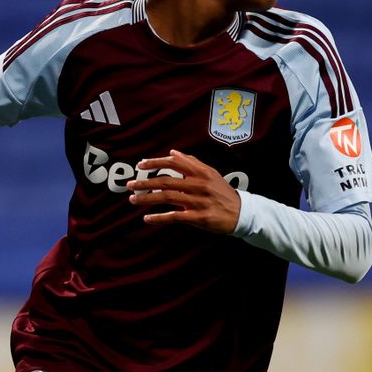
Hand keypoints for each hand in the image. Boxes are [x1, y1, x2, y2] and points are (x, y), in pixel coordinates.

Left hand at [126, 150, 241, 234]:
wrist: (242, 213)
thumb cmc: (223, 192)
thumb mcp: (211, 173)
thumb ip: (192, 162)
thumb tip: (172, 152)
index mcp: (201, 172)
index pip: (174, 163)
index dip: (155, 163)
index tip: (141, 165)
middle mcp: (198, 185)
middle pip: (166, 181)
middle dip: (145, 182)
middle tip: (129, 185)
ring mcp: (198, 201)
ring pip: (167, 197)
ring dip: (147, 198)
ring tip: (133, 200)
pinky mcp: (198, 217)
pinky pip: (175, 216)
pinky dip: (159, 217)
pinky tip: (147, 218)